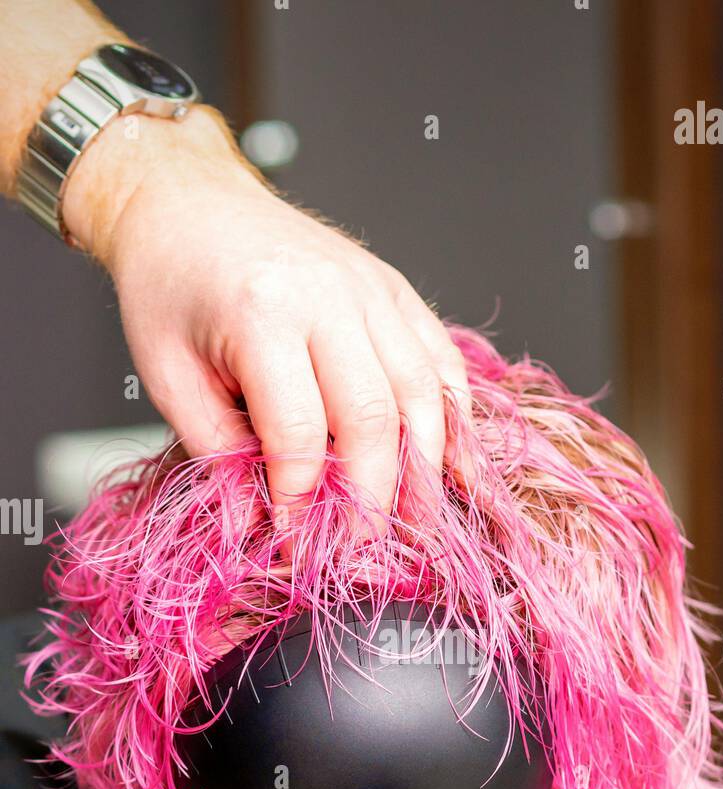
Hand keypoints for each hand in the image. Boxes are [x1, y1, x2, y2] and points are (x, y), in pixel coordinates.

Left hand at [62, 109, 469, 514]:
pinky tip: (450, 467)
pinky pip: (442, 363)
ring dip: (426, 472)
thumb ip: (218, 454)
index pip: (300, 436)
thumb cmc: (171, 285)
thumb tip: (259, 528)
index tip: (296, 547)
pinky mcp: (396, 291)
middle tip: (362, 551)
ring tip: (418, 527)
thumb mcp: (168, 376)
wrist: (187, 202)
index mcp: (262, 313)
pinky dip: (452, 420)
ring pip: (423, 395)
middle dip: (374, 500)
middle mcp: (328, 297)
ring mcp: (372, 290)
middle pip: (375, 419)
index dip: (303, 504)